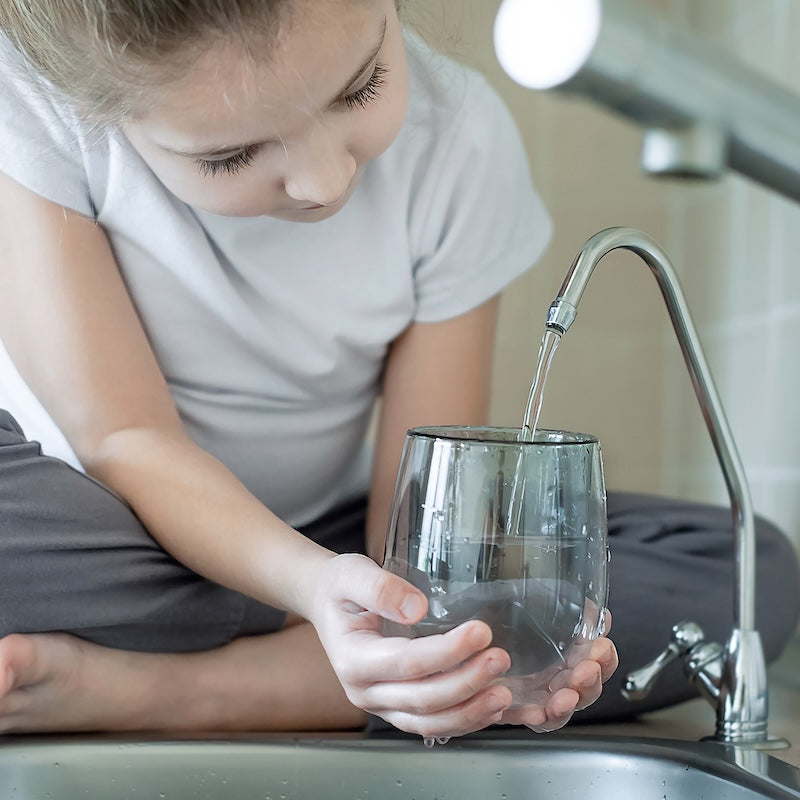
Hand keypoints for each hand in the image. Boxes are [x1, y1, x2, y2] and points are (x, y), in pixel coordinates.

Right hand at [308, 553, 513, 737]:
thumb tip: (417, 608)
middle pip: (422, 699)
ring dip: (470, 712)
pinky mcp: (396, 706)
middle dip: (466, 683)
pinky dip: (465, 720)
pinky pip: (432, 724)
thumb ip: (381, 589)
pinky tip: (492, 709)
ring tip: (504, 695)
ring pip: (429, 722)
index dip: (447, 652)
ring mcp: (380, 704)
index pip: (407, 663)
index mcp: (353, 659)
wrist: (325, 601)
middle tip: (500, 659)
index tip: (481, 633)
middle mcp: (364, 691)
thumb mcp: (351, 574)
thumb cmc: (339, 586)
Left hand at [498, 616, 617, 732]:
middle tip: (587, 670)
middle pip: (587, 687)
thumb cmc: (509, 627)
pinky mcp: (518, 710)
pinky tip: (535, 712)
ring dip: (567, 704)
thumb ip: (570, 613)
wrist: (474, 648)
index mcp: (571, 654)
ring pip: (563, 708)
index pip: (600, 660)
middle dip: (591, 680)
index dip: (605, 657)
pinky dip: (536, 717)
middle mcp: (560, 678)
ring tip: (565, 697)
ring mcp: (541, 697)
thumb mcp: (535, 610)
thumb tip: (593, 608)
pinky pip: (531, 719)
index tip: (602, 646)